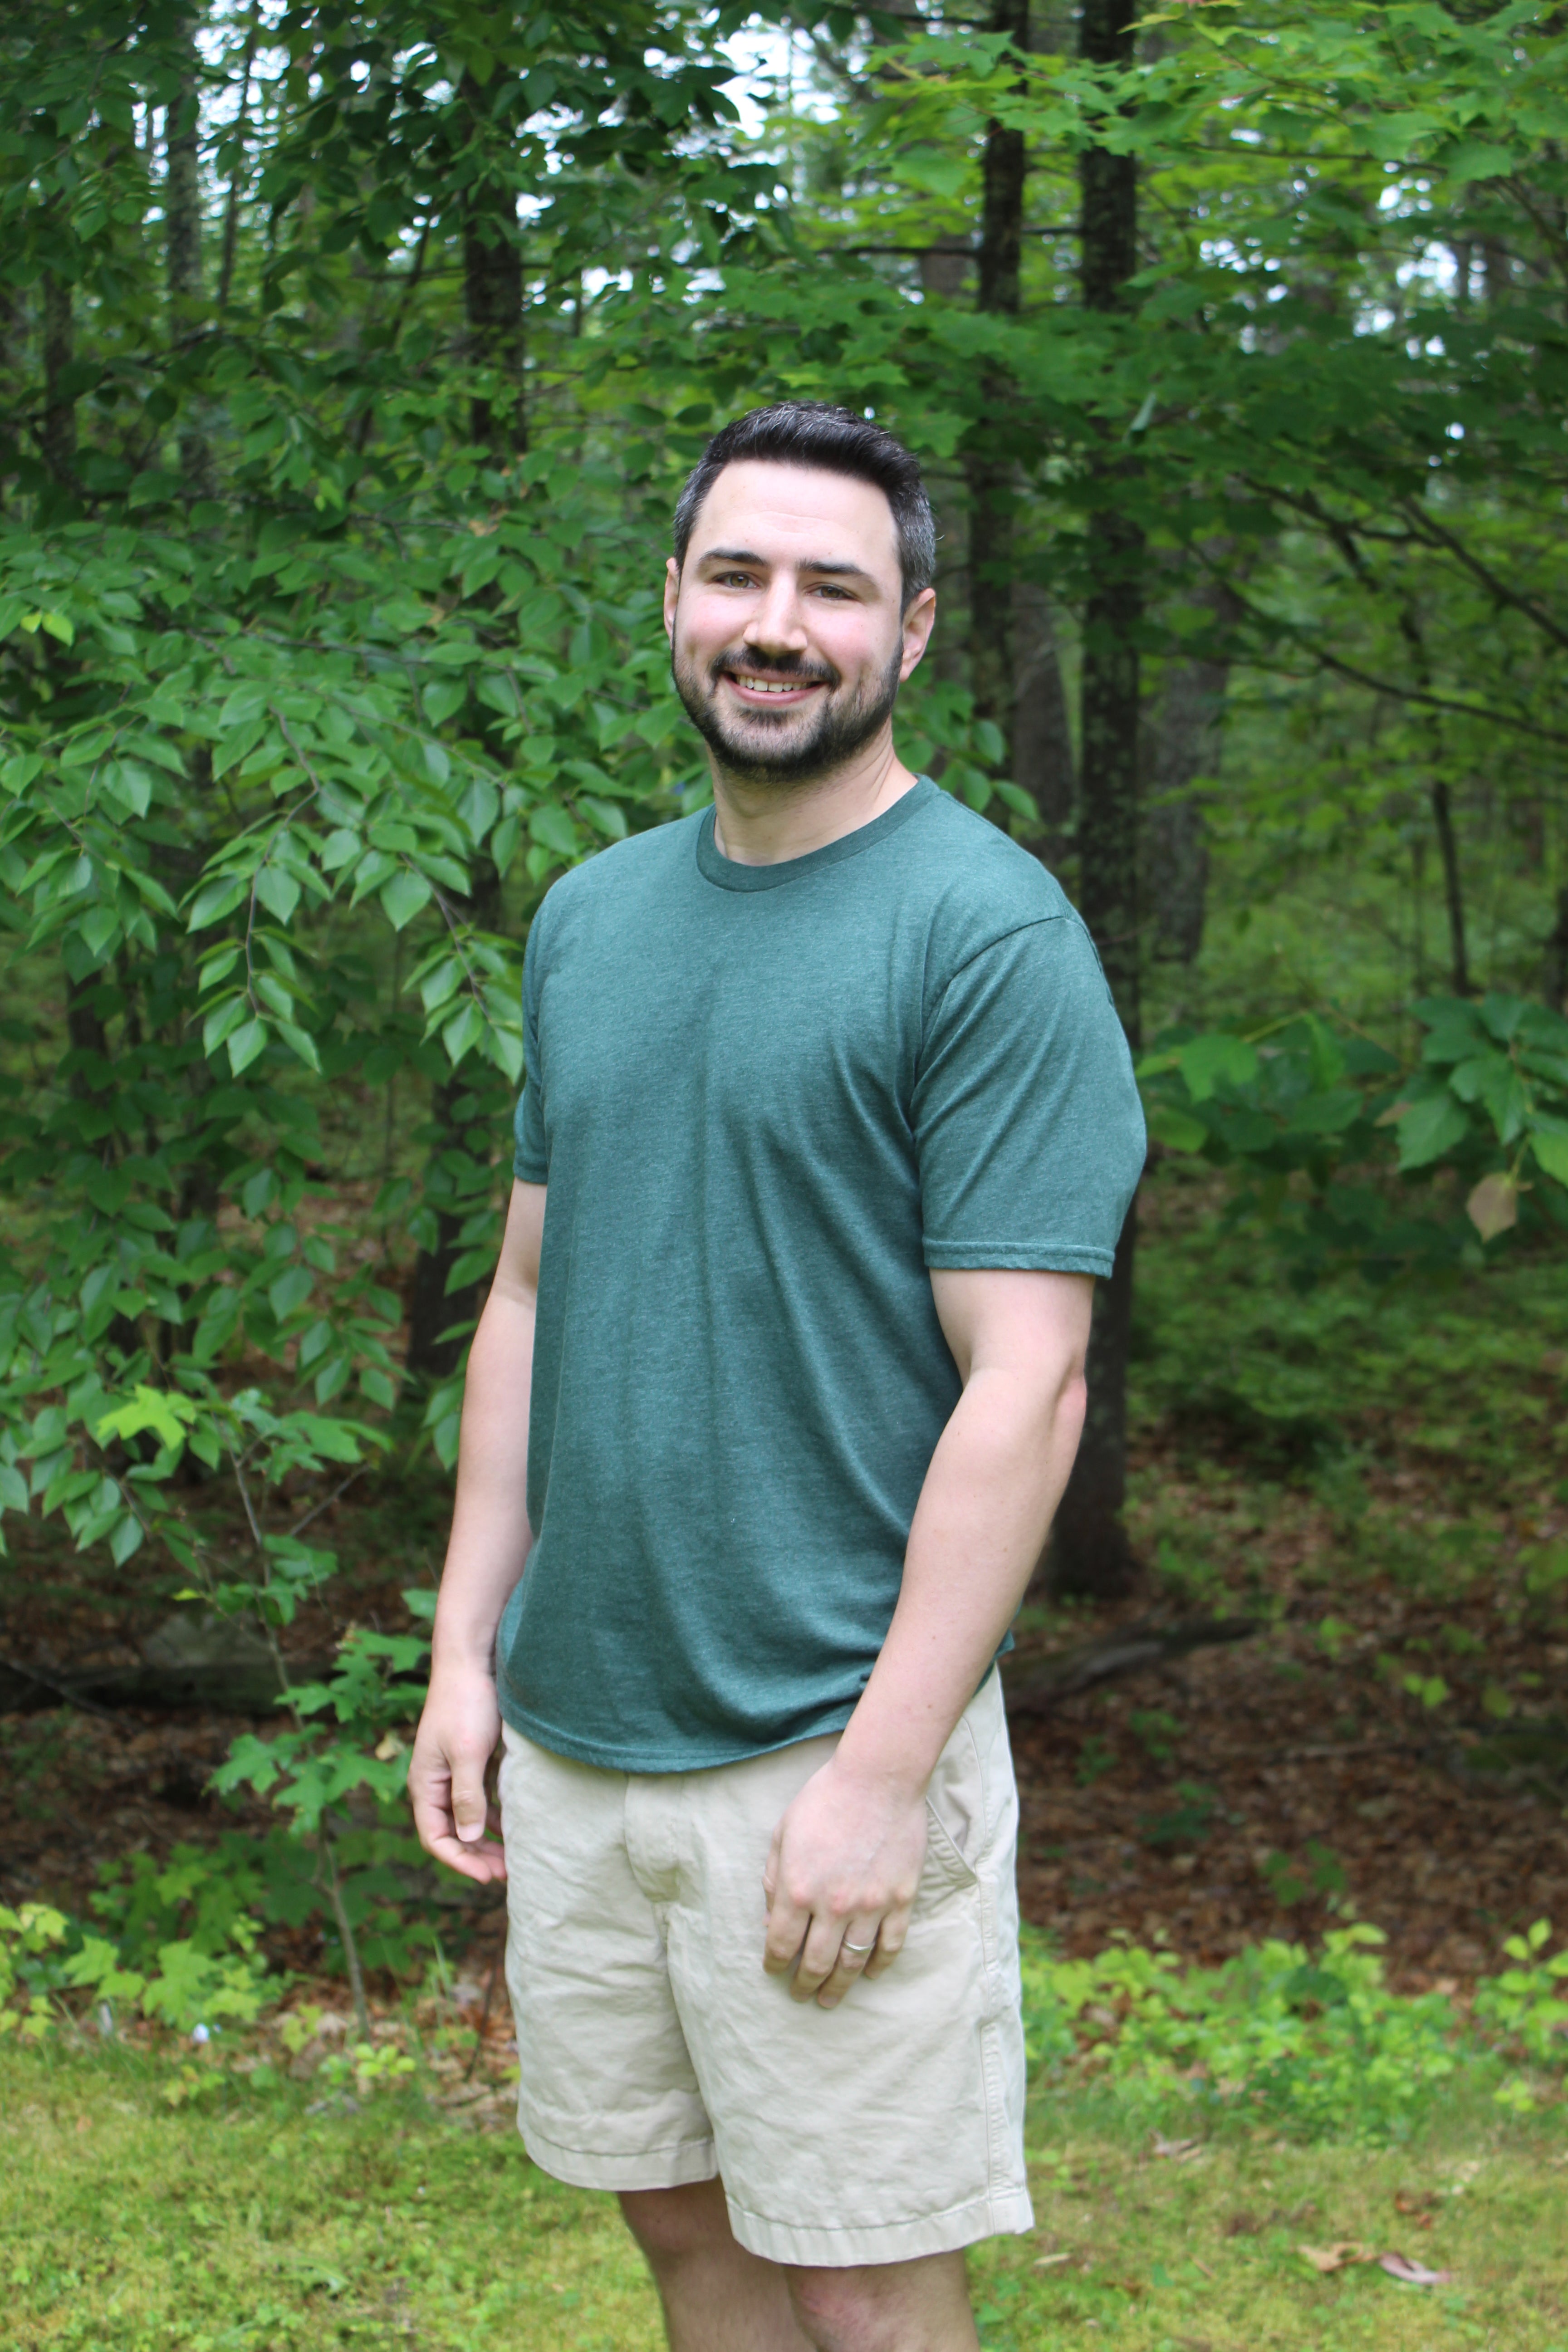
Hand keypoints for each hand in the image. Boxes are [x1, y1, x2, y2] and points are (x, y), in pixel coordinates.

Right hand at [409, 1665, 506, 1884]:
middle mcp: (435, 1782)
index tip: (487, 1876)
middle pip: (451, 1833)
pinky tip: (514, 1824)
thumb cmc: (466, 1704)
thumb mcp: (468, 1754)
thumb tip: (468, 1837)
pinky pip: (479, 1798)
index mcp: (425, 1784)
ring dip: (486, 1839)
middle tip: (507, 1873)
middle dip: (476, 1855)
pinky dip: (494, 1815)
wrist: (472, 1660)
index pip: (435, 1838)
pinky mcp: (471, 1759)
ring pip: (467, 1817)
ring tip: (512, 1857)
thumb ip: (467, 1796)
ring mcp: (452, 1771)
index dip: (459, 1861)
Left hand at [762, 1755, 927, 2008]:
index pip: (781, 1944)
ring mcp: (870, 1905)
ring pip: (852, 1962)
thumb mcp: (783, 1834)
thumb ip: (773, 1879)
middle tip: (801, 1996)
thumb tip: (771, 1920)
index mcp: (797, 1888)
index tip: (774, 1971)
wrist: (878, 1778)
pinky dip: (879, 1965)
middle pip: (816, 1963)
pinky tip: (869, 1974)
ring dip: (839, 1987)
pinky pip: (890, 1946)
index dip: (775, 1965)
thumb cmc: (824, 1800)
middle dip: (805, 1985)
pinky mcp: (901, 1900)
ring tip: (830, 1999)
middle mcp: (832, 1905)